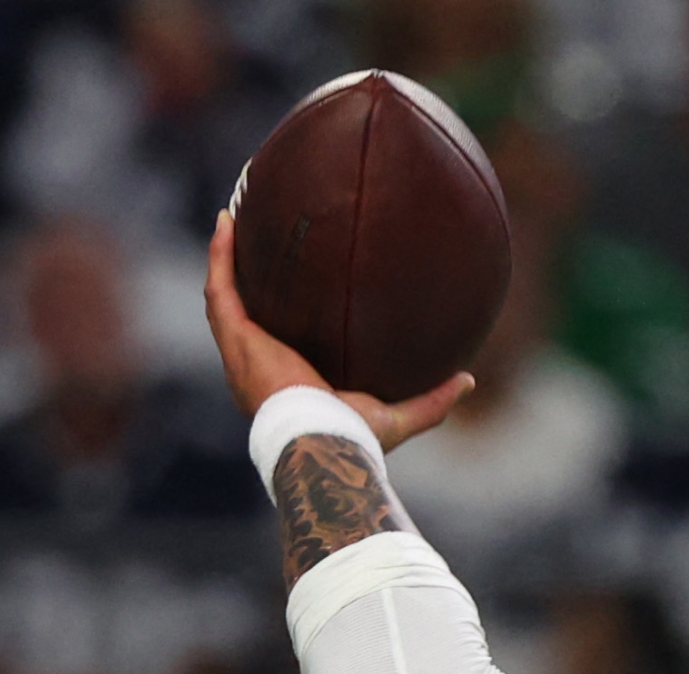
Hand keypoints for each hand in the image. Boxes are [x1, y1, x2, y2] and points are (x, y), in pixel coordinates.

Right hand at [202, 210, 473, 450]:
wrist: (322, 442)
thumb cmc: (354, 438)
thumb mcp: (400, 415)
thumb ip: (432, 398)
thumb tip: (467, 378)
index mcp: (289, 381)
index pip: (281, 340)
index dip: (282, 312)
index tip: (297, 282)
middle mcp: (260, 365)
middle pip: (247, 313)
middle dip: (248, 278)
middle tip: (258, 239)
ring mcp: (243, 352)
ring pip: (225, 298)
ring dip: (226, 257)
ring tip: (232, 217)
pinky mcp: (238, 340)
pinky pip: (221, 290)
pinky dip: (220, 256)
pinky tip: (226, 221)